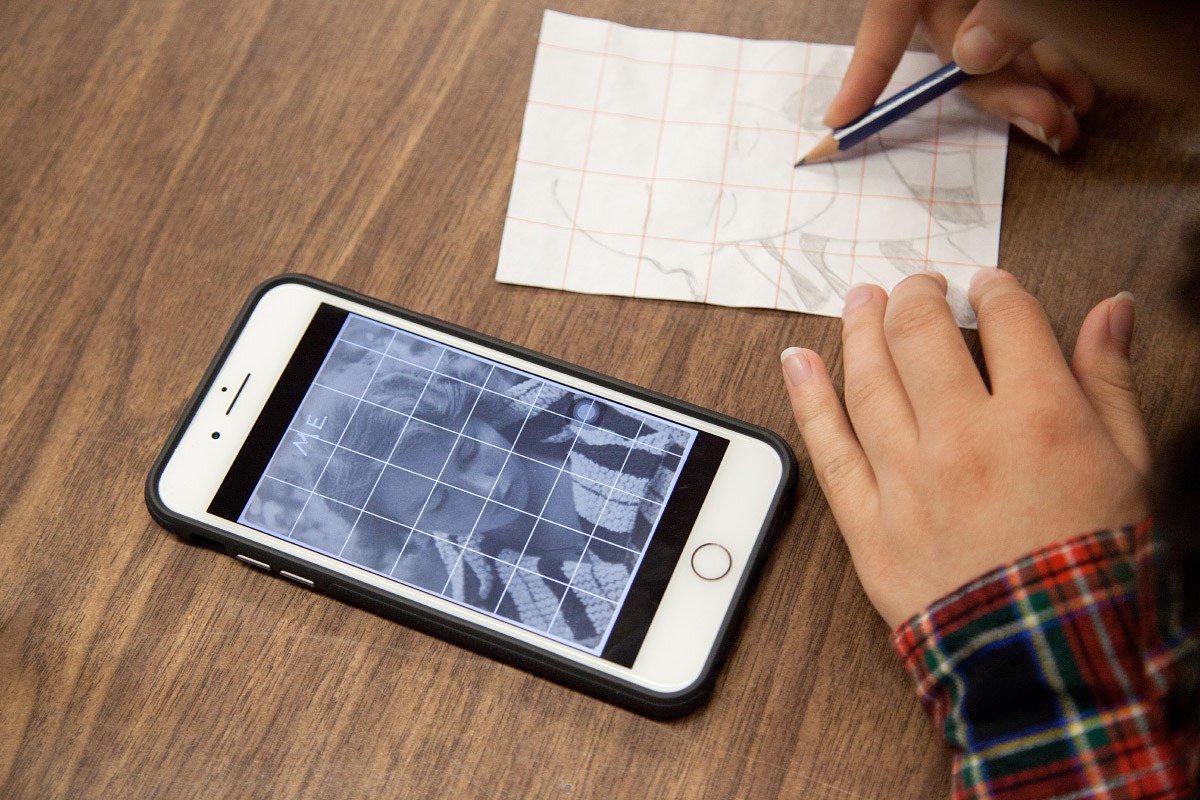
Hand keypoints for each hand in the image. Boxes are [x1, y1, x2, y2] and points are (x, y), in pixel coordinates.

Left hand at [780, 270, 1149, 627]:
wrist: (1049, 662)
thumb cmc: (1095, 568)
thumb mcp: (1129, 467)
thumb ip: (1109, 380)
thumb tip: (1109, 312)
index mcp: (1040, 417)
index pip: (1006, 319)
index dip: (994, 291)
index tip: (986, 288)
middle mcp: (965, 438)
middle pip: (920, 334)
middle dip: (916, 296)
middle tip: (914, 286)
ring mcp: (909, 479)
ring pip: (868, 379)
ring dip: (860, 329)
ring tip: (860, 302)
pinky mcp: (868, 521)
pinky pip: (827, 446)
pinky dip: (807, 398)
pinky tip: (796, 361)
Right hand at [825, 0, 1094, 152]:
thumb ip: (998, 7)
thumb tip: (975, 56)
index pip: (886, 22)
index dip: (865, 73)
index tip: (842, 122)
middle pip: (956, 46)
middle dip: (1001, 93)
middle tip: (1044, 123)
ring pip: (997, 49)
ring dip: (1035, 87)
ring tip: (1070, 118)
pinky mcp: (1024, 4)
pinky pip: (1028, 34)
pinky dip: (1053, 62)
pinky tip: (1075, 88)